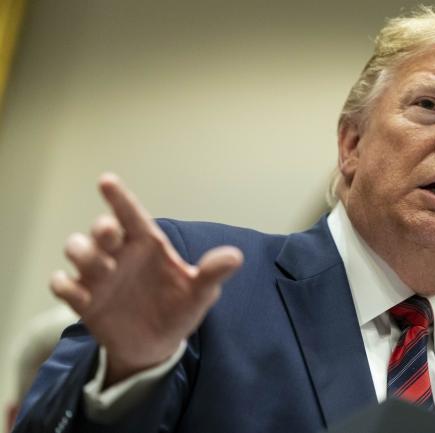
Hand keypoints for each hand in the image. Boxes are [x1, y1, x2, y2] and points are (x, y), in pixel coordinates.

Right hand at [50, 173, 242, 385]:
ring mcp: (99, 276)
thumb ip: (212, 273)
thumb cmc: (178, 309)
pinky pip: (64, 285)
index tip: (107, 180)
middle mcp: (120, 254)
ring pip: (77, 250)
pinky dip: (66, 286)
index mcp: (147, 245)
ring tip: (103, 270)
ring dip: (83, 254)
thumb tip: (235, 257)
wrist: (157, 346)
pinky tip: (79, 295)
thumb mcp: (200, 293)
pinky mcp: (84, 300)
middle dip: (101, 228)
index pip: (132, 215)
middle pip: (101, 230)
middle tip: (110, 234)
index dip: (119, 198)